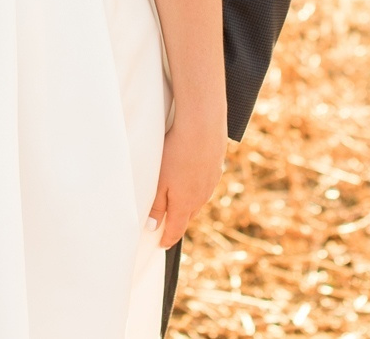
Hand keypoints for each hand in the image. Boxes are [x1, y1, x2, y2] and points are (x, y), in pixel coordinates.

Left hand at [149, 113, 225, 248]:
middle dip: (178, 223)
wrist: (203, 125)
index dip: (167, 239)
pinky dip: (197, 187)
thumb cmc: (176, 152)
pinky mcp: (217, 167)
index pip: (176, 229)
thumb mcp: (159, 181)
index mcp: (185, 204)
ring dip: (188, 205)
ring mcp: (211, 182)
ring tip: (179, 204)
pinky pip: (205, 184)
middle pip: (188, 216)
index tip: (161, 245)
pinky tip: (192, 179)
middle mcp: (201, 197)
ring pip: (198, 200)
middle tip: (168, 227)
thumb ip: (156, 205)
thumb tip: (153, 226)